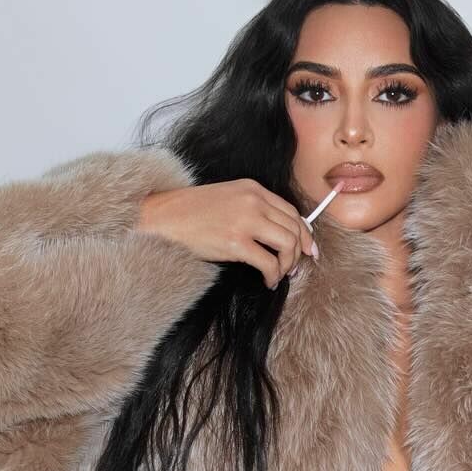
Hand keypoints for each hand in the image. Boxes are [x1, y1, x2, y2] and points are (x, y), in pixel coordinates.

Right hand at [136, 178, 319, 288]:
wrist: (164, 218)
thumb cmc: (192, 213)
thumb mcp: (229, 198)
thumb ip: (255, 209)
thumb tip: (279, 233)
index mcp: (253, 189)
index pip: (292, 212)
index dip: (304, 233)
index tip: (307, 249)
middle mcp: (253, 201)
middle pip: (294, 229)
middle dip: (299, 252)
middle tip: (292, 267)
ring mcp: (245, 220)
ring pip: (287, 245)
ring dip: (287, 265)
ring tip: (278, 274)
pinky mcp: (236, 242)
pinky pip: (269, 263)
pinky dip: (273, 276)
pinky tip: (267, 281)